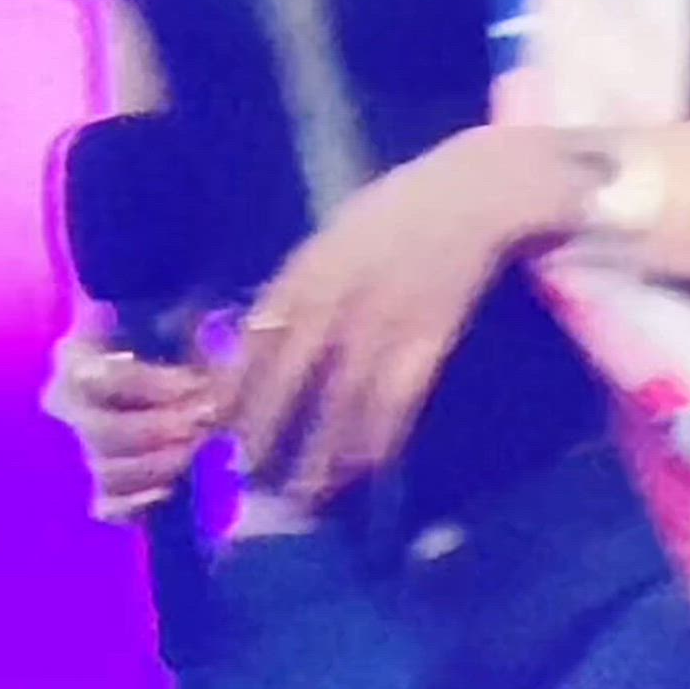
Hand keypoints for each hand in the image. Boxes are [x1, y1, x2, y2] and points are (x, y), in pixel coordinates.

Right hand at [41, 327, 222, 521]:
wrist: (154, 370)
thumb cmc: (164, 335)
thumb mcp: (171, 318)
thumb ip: (183, 326)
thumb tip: (214, 335)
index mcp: (76, 356)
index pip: (101, 377)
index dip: (152, 384)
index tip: (197, 381)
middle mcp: (65, 404)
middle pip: (101, 431)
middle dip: (158, 427)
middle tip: (205, 417)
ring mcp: (75, 448)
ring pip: (106, 470)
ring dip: (158, 461)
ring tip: (197, 443)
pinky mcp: (94, 486)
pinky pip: (107, 506)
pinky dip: (138, 502)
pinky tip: (169, 488)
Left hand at [217, 127, 551, 508]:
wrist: (472, 194)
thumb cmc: (397, 212)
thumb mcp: (332, 235)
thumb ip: (299, 284)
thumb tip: (259, 336)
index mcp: (306, 269)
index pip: (255, 340)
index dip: (233, 391)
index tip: (217, 430)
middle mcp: (335, 299)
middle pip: (287, 379)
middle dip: (265, 433)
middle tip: (249, 478)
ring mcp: (382, 322)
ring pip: (339, 403)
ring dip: (320, 454)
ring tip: (305, 494)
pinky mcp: (427, 340)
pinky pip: (394, 403)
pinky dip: (376, 440)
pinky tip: (364, 468)